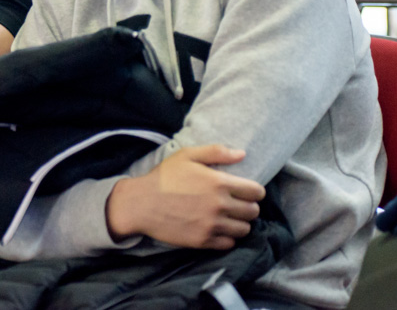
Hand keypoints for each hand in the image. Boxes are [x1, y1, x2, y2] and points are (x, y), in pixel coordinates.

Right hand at [106, 145, 264, 249]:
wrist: (140, 204)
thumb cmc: (163, 177)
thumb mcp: (186, 156)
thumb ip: (216, 152)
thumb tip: (242, 154)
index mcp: (219, 183)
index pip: (256, 192)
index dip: (254, 191)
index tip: (246, 191)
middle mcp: (220, 206)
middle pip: (253, 212)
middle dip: (248, 207)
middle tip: (235, 204)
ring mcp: (212, 225)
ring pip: (244, 229)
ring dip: (239, 223)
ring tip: (227, 217)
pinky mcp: (203, 241)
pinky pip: (229, 244)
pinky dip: (227, 237)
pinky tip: (216, 228)